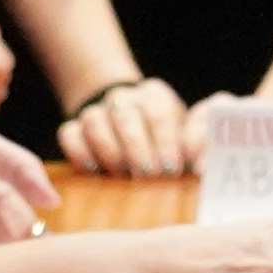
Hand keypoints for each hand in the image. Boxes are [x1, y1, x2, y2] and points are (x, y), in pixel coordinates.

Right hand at [57, 73, 196, 175]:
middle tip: (148, 177)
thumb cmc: (171, 144)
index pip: (159, 112)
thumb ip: (203, 145)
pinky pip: (69, 134)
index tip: (172, 170)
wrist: (133, 132)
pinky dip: (80, 152)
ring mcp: (96, 111)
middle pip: (125, 116)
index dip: (166, 141)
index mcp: (155, 95)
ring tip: (123, 177)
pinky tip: (95, 171)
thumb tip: (204, 168)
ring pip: (94, 120)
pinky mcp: (73, 127)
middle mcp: (123, 98)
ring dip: (110, 151)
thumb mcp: (192, 137)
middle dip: (137, 149)